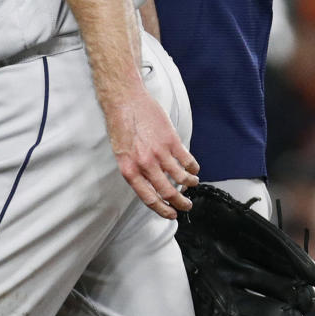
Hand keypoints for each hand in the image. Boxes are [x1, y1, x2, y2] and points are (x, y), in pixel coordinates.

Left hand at [101, 88, 198, 218]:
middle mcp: (145, 165)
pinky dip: (193, 168)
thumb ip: (135, 170)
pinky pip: (187, 160)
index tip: (171, 215)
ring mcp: (159, 153)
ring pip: (181, 178)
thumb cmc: (120, 125)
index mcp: (130, 170)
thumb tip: (150, 185)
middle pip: (168, 192)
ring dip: (190, 184)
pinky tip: (194, 169)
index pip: (149, 199)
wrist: (124, 100)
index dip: (162, 210)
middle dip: (180, 203)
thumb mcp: (121, 154)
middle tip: (186, 205)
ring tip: (192, 184)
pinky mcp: (171, 140)